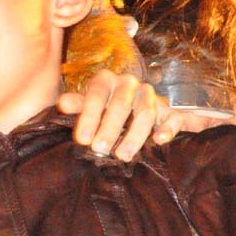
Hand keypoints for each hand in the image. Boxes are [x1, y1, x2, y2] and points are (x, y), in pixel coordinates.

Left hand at [58, 70, 183, 159]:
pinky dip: (167, 128)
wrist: (135, 105)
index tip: (81, 139)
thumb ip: (77, 104)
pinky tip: (159, 140)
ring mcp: (150, 96)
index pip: (97, 94)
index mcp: (107, 80)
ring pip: (145, 112)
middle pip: (121, 104)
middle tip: (100, 149)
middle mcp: (129, 84)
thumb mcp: (89, 104)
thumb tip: (62, 103)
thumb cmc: (104, 107)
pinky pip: (172, 117)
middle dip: (110, 128)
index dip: (89, 116)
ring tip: (122, 155)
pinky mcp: (169, 110)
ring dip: (134, 135)